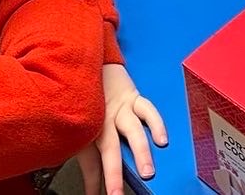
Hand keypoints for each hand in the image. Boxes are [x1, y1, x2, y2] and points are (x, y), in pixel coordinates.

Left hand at [76, 64, 166, 194]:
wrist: (91, 62)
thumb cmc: (87, 98)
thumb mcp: (82, 126)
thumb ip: (87, 156)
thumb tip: (91, 187)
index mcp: (88, 129)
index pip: (90, 163)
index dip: (93, 183)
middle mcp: (104, 120)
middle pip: (109, 150)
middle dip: (113, 174)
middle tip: (117, 193)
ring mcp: (120, 108)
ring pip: (131, 131)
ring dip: (140, 152)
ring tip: (148, 171)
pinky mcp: (134, 97)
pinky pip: (147, 110)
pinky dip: (156, 125)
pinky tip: (163, 139)